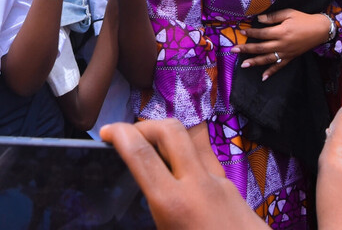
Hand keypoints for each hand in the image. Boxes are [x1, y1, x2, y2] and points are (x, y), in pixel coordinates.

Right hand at [101, 119, 266, 229]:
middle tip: (131, 137)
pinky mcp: (234, 191)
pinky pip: (207, 168)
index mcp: (173, 204)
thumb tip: (147, 196)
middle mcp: (198, 185)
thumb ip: (155, 216)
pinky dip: (189, 167)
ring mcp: (220, 184)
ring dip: (170, 143)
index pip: (140, 153)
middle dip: (146, 125)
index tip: (106, 132)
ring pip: (192, 145)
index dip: (118, 134)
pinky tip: (184, 188)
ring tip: (155, 159)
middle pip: (170, 130)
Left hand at [235, 8, 331, 79]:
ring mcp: (286, 53)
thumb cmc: (303, 19)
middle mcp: (282, 44)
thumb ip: (273, 17)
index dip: (251, 32)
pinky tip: (263, 77)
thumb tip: (259, 19)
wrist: (320, 30)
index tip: (241, 31)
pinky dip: (271, 72)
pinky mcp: (291, 57)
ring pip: (267, 59)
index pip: (261, 34)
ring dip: (255, 62)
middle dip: (246, 49)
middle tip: (233, 50)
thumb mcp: (288, 13)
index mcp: (281, 32)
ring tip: (243, 65)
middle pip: (261, 48)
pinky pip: (279, 66)